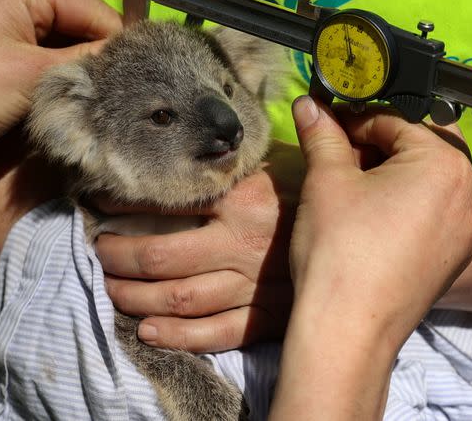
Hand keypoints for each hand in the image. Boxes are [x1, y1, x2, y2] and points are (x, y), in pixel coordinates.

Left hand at [0, 0, 121, 168]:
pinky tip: (83, 97)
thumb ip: (85, 60)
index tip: (143, 62)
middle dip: (99, 52)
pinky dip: (63, 79)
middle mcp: (12, 8)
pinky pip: (44, 65)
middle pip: (74, 25)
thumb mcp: (36, 73)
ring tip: (112, 90)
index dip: (115, 33)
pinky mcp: (1, 64)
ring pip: (61, 47)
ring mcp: (5, 36)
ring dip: (82, 69)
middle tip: (130, 81)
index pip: (85, 6)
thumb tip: (126, 57)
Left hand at [96, 141, 303, 351]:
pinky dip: (178, 337)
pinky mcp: (268, 316)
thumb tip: (197, 134)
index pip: (168, 203)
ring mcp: (255, 285)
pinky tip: (148, 331)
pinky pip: (217, 334)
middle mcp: (244, 244)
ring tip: (111, 288)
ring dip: (137, 297)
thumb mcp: (279, 160)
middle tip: (99, 252)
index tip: (100, 201)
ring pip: (182, 298)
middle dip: (120, 257)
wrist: (372, 233)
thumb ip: (237, 156)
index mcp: (244, 199)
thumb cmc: (317, 192)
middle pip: (163, 258)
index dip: (125, 204)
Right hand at [269, 97, 471, 418]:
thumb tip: (309, 104)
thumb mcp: (327, 180)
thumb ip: (322, 134)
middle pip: (418, 148)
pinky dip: (403, 205)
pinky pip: (432, 212)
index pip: (396, 120)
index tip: (327, 127)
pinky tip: (368, 220)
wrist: (348, 328)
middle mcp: (470, 192)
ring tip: (350, 191)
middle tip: (337, 160)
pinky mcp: (455, 256)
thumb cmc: (340, 250)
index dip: (355, 121)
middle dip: (376, 147)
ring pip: (426, 180)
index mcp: (445, 163)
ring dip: (389, 175)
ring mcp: (467, 229)